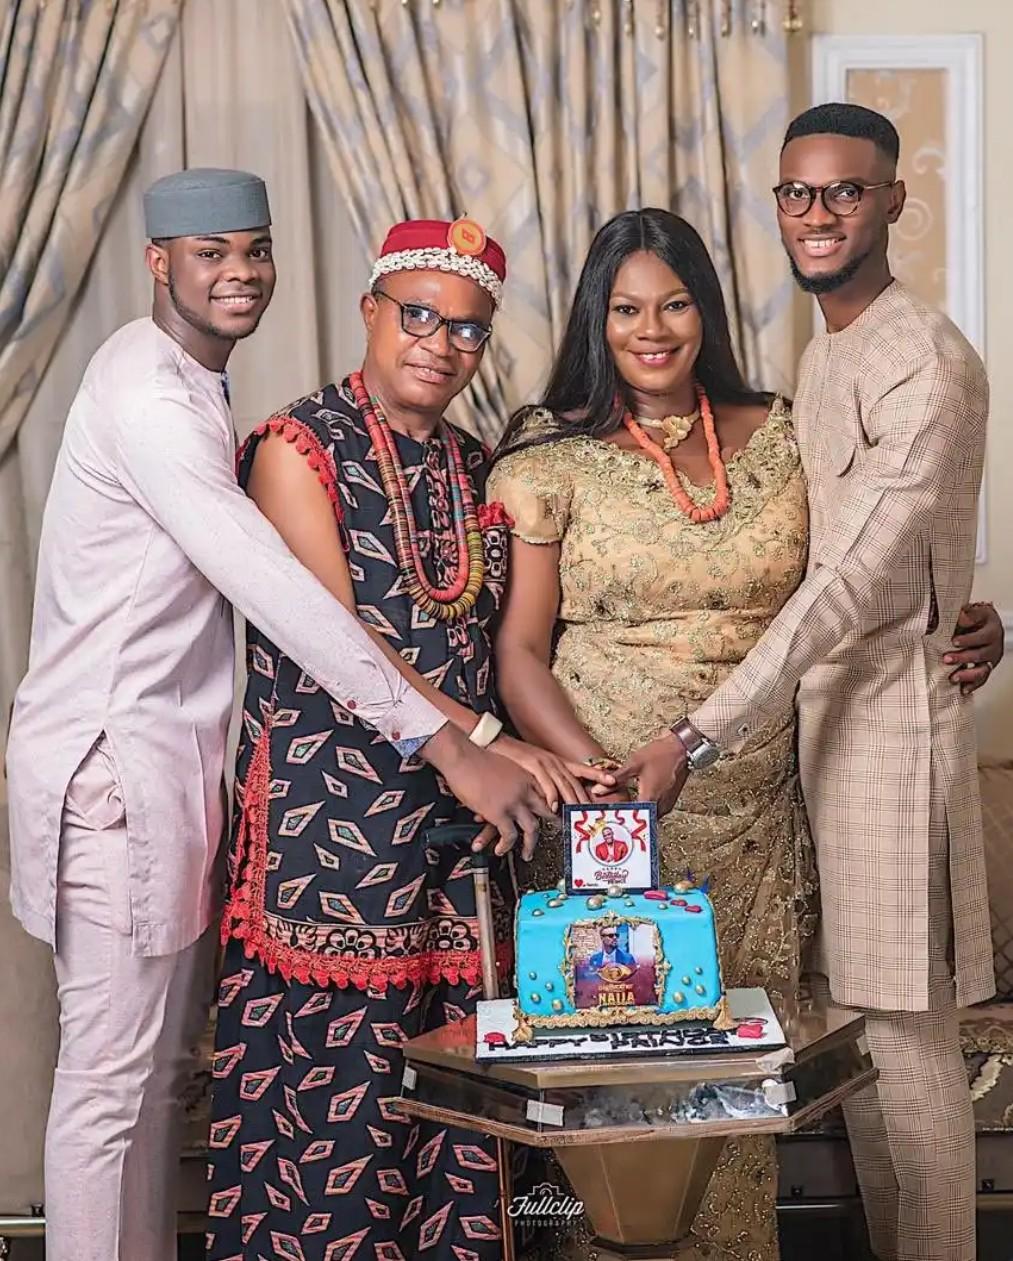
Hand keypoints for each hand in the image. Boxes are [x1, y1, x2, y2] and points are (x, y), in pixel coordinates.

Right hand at [419, 724, 552, 860]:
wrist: (462, 755)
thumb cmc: (475, 756)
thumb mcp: (502, 764)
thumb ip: (510, 778)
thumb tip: (506, 789)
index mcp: (526, 776)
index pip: (548, 793)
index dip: (553, 805)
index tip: (556, 812)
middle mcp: (525, 790)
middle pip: (547, 812)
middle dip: (553, 825)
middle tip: (556, 833)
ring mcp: (514, 802)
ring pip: (532, 829)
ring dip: (530, 844)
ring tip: (527, 853)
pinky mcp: (500, 813)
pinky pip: (509, 836)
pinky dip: (506, 846)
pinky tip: (501, 849)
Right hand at [491, 735, 615, 810]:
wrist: (489, 743)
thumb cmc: (507, 758)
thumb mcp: (529, 765)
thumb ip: (541, 779)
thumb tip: (550, 798)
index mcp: (553, 760)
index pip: (580, 768)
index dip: (597, 774)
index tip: (612, 780)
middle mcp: (552, 760)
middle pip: (574, 782)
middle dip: (585, 799)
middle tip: (595, 813)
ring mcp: (542, 762)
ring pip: (563, 785)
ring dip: (571, 803)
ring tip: (579, 815)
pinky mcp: (530, 766)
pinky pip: (545, 784)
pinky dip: (551, 797)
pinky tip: (554, 808)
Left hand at [611, 731, 688, 816]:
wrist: (681, 748)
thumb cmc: (659, 754)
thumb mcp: (633, 765)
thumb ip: (615, 779)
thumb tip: (597, 790)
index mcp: (649, 798)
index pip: (630, 818)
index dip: (618, 819)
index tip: (607, 817)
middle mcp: (660, 806)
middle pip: (640, 820)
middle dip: (626, 819)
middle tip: (612, 815)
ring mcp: (666, 805)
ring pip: (648, 817)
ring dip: (636, 815)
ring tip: (621, 810)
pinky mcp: (669, 801)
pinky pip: (655, 811)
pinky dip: (645, 809)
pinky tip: (635, 802)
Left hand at [944, 602, 1003, 694]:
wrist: (986, 625)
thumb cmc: (977, 619)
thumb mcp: (975, 612)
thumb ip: (969, 614)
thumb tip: (961, 616)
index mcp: (992, 631)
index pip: (982, 637)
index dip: (968, 640)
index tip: (954, 641)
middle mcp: (994, 646)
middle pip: (980, 655)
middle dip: (963, 658)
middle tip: (947, 659)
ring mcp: (991, 659)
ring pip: (982, 670)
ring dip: (967, 675)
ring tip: (953, 678)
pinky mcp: (986, 668)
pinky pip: (981, 679)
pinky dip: (972, 685)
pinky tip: (963, 690)